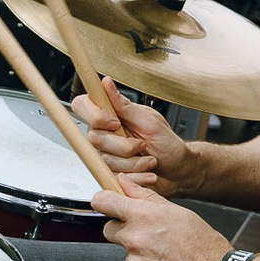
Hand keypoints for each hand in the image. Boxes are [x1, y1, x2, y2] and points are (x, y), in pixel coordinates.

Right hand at [72, 77, 194, 196]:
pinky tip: (147, 172)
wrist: (177, 170)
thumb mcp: (149, 121)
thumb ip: (125, 106)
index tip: (115, 123)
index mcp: (110, 115)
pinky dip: (136, 175)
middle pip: (94, 138)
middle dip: (124, 146)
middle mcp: (104, 134)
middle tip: (142, 144)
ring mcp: (106, 155)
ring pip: (105, 160)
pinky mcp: (111, 174)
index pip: (82, 106)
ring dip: (134, 163)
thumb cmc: (166, 144)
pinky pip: (113, 177)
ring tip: (150, 160)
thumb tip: (106, 83)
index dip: (94, 115)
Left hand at [92, 176, 229, 260]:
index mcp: (145, 217)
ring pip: (126, 256)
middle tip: (150, 237)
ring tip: (166, 259)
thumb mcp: (180, 213)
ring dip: (140, 257)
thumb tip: (124, 182)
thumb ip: (147, 197)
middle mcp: (135, 241)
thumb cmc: (205, 247)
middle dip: (125, 231)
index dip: (103, 201)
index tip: (105, 203)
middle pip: (110, 230)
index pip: (103, 202)